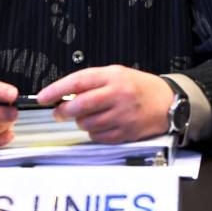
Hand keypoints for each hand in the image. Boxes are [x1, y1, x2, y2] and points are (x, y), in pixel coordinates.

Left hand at [36, 65, 172, 143]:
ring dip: (80, 122)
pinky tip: (100, 125)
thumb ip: (93, 81)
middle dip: (63, 111)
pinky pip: (98, 136)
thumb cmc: (140, 87)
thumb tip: (64, 93)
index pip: (78, 81)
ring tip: (87, 116)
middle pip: (80, 105)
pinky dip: (93, 132)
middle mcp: (118, 94)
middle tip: (58, 113)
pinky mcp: (126, 132)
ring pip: (86, 123)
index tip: (43, 97)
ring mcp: (122, 115)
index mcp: (114, 76)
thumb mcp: (118, 74)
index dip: (56, 90)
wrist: (168, 102)